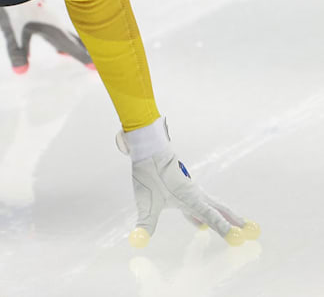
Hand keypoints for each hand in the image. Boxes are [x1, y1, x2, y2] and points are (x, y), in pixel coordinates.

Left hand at [117, 117, 259, 246]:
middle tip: (250, 231)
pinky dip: (204, 214)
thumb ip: (145, 222)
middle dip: (234, 221)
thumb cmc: (149, 174)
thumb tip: (140, 240)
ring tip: (232, 227)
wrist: (148, 151)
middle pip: (220, 210)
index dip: (224, 229)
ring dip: (223, 217)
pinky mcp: (182, 188)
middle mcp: (195, 195)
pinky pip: (198, 204)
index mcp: (190, 199)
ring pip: (211, 206)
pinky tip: (199, 223)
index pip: (211, 217)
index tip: (238, 239)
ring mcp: (190, 191)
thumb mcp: (145, 202)